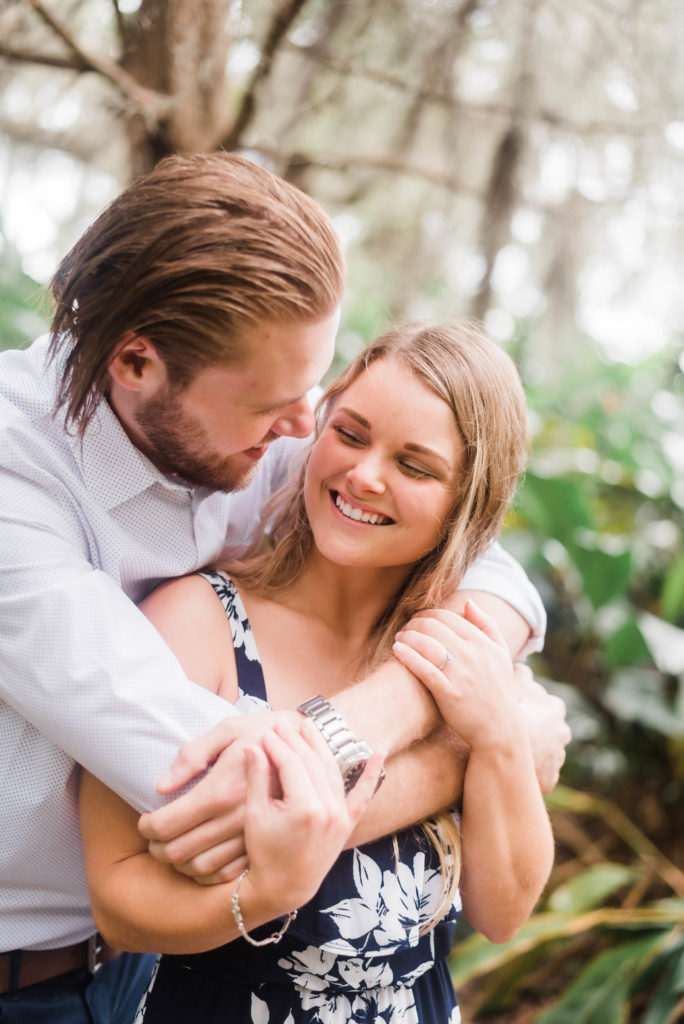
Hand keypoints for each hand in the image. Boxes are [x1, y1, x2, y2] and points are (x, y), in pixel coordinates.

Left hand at [139, 709, 300, 883]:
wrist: (312, 748)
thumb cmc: (263, 732)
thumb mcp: (229, 730)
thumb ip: (192, 755)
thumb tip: (162, 786)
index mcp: (220, 790)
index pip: (167, 824)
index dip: (147, 827)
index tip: (144, 820)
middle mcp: (234, 819)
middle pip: (179, 851)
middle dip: (156, 848)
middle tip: (152, 836)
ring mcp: (250, 837)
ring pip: (199, 868)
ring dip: (178, 863)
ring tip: (172, 847)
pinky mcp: (263, 845)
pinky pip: (226, 874)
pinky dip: (205, 873)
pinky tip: (198, 857)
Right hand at [241, 718, 384, 917]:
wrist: (282, 887)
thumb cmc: (263, 853)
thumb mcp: (255, 815)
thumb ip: (257, 778)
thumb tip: (253, 746)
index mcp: (305, 809)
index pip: (291, 764)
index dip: (277, 745)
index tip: (265, 733)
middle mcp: (329, 810)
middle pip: (312, 763)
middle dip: (295, 740)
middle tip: (281, 724)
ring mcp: (341, 817)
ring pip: (332, 771)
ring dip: (321, 746)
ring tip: (307, 727)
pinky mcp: (347, 823)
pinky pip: (363, 796)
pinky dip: (372, 775)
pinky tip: (379, 754)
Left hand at [392, 600, 521, 751]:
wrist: (500, 728)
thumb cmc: (498, 689)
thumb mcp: (501, 654)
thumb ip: (487, 625)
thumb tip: (468, 602)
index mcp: (482, 642)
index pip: (446, 616)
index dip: (427, 614)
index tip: (417, 620)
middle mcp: (472, 654)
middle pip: (432, 626)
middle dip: (413, 624)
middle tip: (404, 629)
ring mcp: (460, 674)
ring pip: (426, 643)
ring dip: (407, 636)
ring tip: (398, 639)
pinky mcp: (449, 693)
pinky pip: (424, 668)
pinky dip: (407, 655)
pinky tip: (397, 650)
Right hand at [512, 663, 570, 791]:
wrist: (502, 745)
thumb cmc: (507, 708)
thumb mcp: (512, 679)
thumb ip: (518, 672)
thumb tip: (520, 666)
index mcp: (555, 708)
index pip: (549, 705)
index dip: (532, 707)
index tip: (519, 710)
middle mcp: (562, 733)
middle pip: (552, 731)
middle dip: (538, 732)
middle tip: (516, 732)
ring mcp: (557, 757)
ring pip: (546, 754)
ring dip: (533, 754)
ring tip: (510, 753)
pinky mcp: (549, 779)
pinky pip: (538, 775)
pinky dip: (528, 773)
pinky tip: (511, 769)